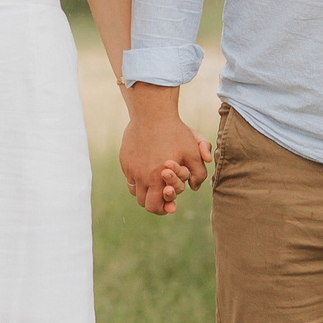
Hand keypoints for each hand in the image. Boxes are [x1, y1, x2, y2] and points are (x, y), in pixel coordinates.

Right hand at [119, 97, 210, 215]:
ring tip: (154, 184)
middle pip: (143, 202)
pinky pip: (129, 176)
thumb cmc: (175, 132)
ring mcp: (130, 168)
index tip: (169, 206)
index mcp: (158, 178)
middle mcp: (141, 176)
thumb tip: (194, 187)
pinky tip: (146, 169)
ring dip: (145, 191)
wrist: (152, 113)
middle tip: (162, 197)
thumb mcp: (193, 152)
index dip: (163, 209)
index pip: (155, 206)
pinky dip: (137, 178)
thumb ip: (198, 173)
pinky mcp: (124, 160)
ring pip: (134, 190)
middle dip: (154, 203)